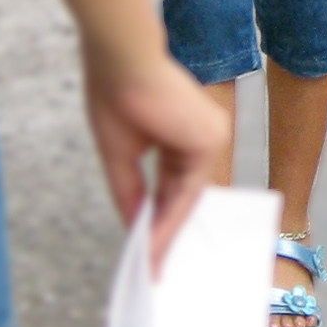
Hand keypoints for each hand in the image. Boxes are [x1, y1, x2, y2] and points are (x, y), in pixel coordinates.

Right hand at [84, 48, 227, 273]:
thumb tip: (136, 230)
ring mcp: (210, 136)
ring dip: (166, 233)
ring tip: (149, 266)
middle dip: (164, 231)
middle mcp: (202, 134)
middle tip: (151, 267)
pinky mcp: (210, 140)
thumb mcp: (121, 154)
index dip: (158, 217)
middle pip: (182, 194)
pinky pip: (188, 192)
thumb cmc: (115, 94)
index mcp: (181, 132)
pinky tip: (152, 246)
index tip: (145, 249)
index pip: (173, 183)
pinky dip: (170, 221)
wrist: (122, 58)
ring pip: (185, 197)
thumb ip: (132, 193)